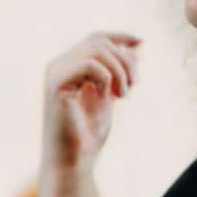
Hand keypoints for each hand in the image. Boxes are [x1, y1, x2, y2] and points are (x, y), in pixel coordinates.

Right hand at [41, 31, 140, 173]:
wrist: (73, 160)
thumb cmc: (89, 134)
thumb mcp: (110, 96)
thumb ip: (118, 73)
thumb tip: (135, 48)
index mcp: (66, 67)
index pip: (96, 39)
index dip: (120, 36)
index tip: (142, 42)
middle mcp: (56, 66)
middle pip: (99, 42)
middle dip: (124, 61)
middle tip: (132, 87)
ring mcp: (54, 73)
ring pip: (97, 50)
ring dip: (119, 70)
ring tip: (124, 94)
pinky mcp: (56, 84)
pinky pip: (92, 65)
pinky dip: (108, 79)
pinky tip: (109, 98)